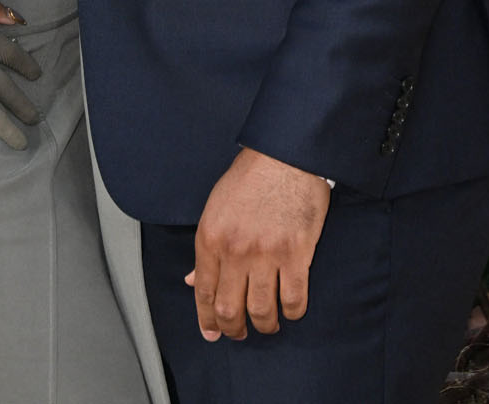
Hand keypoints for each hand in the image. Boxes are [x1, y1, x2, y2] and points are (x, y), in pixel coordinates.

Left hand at [185, 148, 330, 340]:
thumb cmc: (250, 177)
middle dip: (233, 329)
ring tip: (267, 324)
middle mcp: (235, 250)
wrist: (285, 155)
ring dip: (264, 325)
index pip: (203, 291)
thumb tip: (192, 280)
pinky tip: (290, 309)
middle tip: (239, 333)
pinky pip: (293, 300)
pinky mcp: (297, 254)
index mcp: (211, 237)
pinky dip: (291, 312)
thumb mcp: (215, 207)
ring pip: (261, 311)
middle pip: (230, 309)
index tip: (211, 332)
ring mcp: (267, 254)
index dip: (206, 319)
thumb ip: (206, 247)